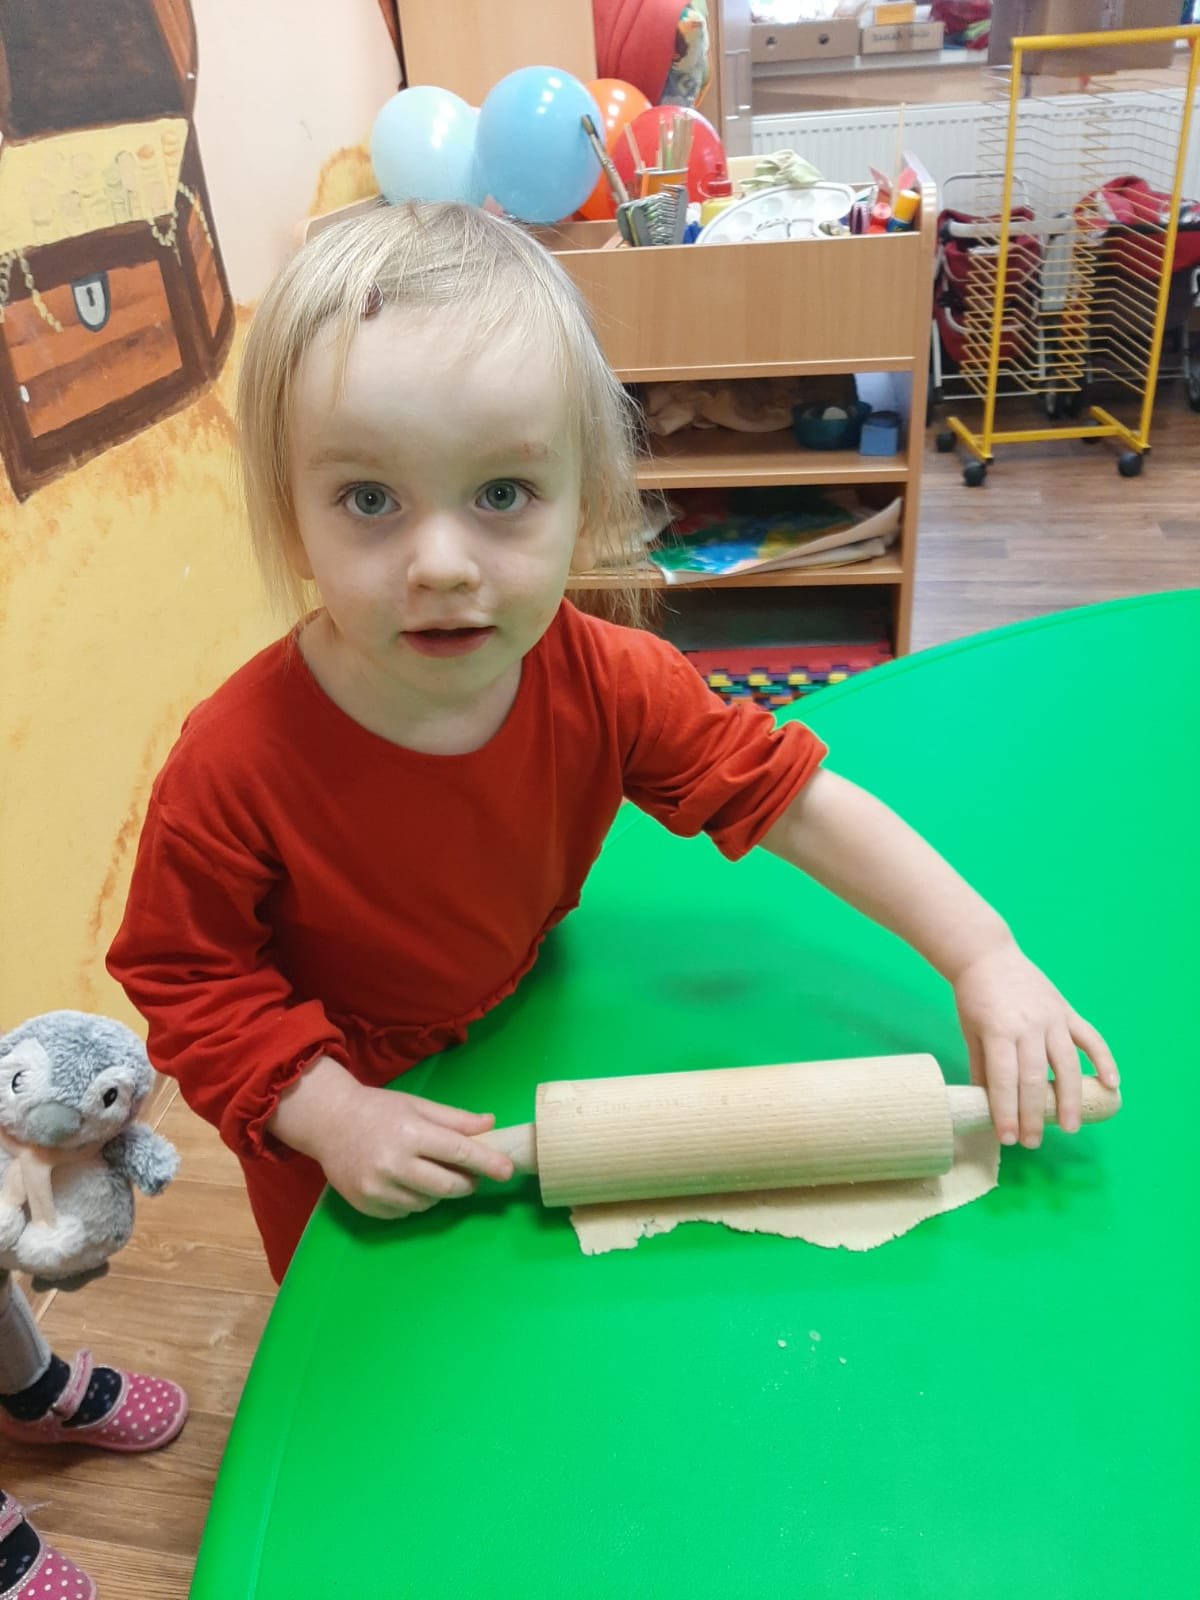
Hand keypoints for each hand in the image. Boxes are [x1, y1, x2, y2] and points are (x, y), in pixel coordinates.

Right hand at [311, 1085, 514, 1219]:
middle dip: (466, 1184)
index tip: (507, 1171)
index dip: (487, 1163)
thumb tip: (490, 1124)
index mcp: (410, 1133)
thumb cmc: (378, 1110)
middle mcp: (393, 1163)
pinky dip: (414, 1201)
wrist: (329, 1122)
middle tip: (469, 1176)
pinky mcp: (366, 1205)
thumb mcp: (418, 1105)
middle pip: (447, 1186)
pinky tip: (404, 1182)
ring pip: (427, 1203)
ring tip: (427, 1172)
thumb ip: (455, 1119)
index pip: (459, 1152)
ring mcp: (377, 1188)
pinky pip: (405, 1212)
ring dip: (438, 1193)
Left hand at [952, 938, 1118, 1148]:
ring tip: (1070, 1127)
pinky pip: (1091, 1038)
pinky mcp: (1067, 1011)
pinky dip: (1104, 1060)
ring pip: (1066, 1064)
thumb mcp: (970, 1032)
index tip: (1008, 1138)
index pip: (1003, 1080)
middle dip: (1034, 1114)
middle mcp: (1028, 1026)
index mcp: (998, 1031)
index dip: (1006, 1112)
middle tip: (1032, 1142)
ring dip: (1070, 1098)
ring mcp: (1051, 1018)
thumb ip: (982, 1069)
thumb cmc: (974, 997)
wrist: (987, 956)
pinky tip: (1110, 1084)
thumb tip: (987, 1107)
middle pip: (1035, 1078)